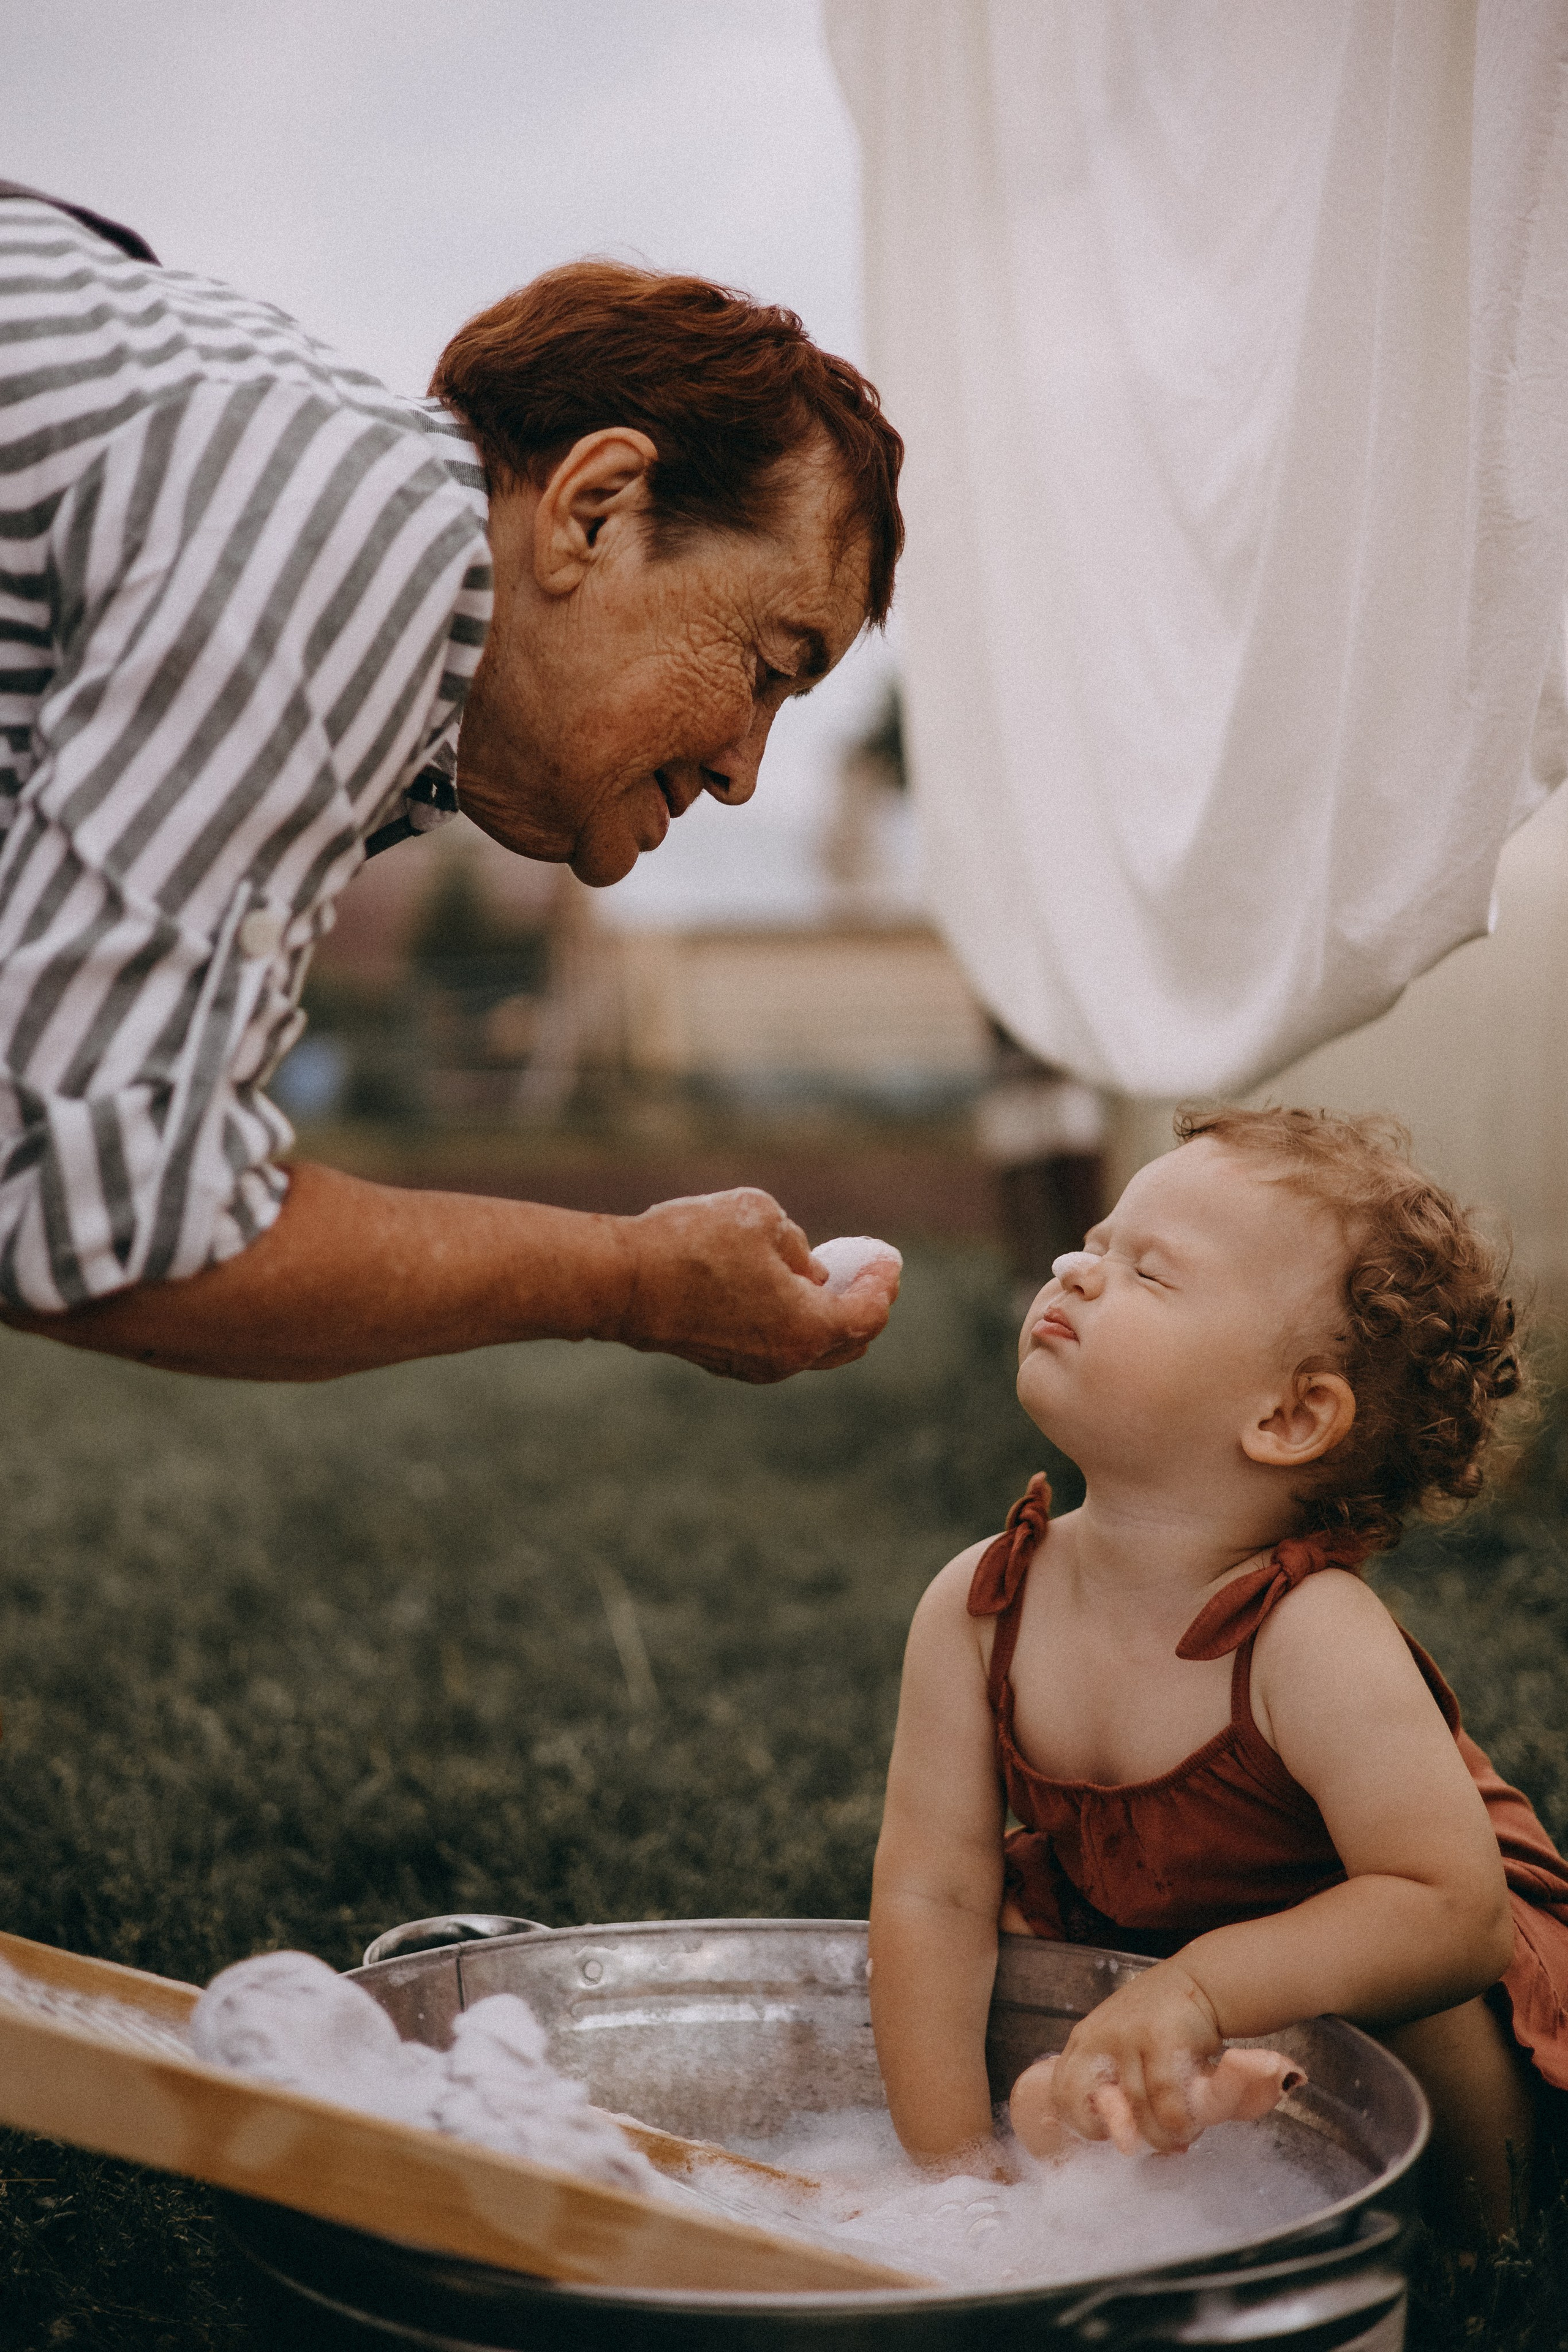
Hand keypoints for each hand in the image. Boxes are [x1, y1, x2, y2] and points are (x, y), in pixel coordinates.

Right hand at [610, 1188, 899, 1382]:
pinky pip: (777, 1344)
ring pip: (810, 1346)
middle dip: (865, 1304)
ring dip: (826, 1314)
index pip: (869, 1312)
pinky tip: (786, 1290)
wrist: (623, 1281)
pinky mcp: (725, 1362)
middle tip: (872, 1273)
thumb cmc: (693, 1243)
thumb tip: (807, 1271)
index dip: (884, 1282)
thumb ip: (798, 1244)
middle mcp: (787, 1360)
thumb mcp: (761, 1216)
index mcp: (808, 1328)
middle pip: (847, 1341)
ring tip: (829, 1277)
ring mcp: (754, 1368)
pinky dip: (793, 1321)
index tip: (888, 1258)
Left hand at [1014, 1964, 1223, 2154]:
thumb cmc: (1163, 2025)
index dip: (1081, 2121)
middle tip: (1138, 2143)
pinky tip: (1192, 2125)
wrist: (1200, 1983)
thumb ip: (1118, 2086)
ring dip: (1160, 2135)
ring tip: (1178, 2139)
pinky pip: (1166, 2101)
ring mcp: (1127, 2035)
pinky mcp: (1160, 2039)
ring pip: (1135, 2108)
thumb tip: (1122, 2142)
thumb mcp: (1128, 2048)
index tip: (1110, 2133)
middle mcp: (1098, 2036)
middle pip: (1076, 2096)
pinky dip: (1181, 2122)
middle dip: (1107, 2128)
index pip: (1060, 2090)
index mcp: (1085, 2040)